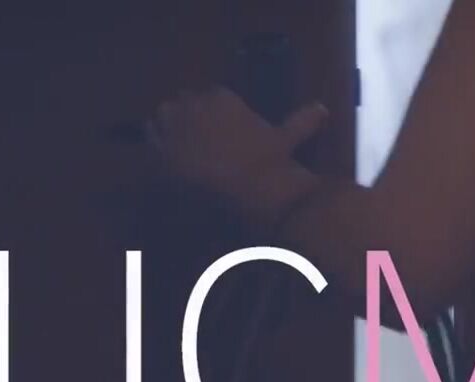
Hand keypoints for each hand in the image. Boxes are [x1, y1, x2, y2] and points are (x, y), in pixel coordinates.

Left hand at [148, 87, 328, 215]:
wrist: (252, 192)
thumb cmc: (271, 163)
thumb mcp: (289, 138)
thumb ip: (304, 120)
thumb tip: (323, 109)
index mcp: (221, 96)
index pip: (204, 96)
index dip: (205, 115)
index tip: (212, 132)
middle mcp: (194, 105)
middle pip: (179, 104)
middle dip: (184, 120)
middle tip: (194, 144)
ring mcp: (175, 127)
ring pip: (161, 118)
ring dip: (166, 130)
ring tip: (177, 150)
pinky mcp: (162, 151)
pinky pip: (150, 142)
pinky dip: (156, 149)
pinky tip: (166, 163)